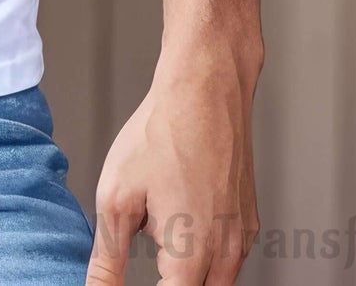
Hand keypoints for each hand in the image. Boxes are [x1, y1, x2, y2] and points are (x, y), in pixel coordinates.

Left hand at [85, 35, 259, 284]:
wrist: (206, 89)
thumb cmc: (162, 135)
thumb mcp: (117, 198)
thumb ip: (107, 259)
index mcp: (190, 258)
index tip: (122, 277)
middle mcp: (225, 257)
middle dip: (165, 279)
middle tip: (145, 232)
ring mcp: (242, 240)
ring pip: (212, 280)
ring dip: (183, 271)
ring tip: (157, 227)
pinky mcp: (248, 222)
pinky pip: (225, 257)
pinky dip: (201, 252)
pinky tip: (179, 217)